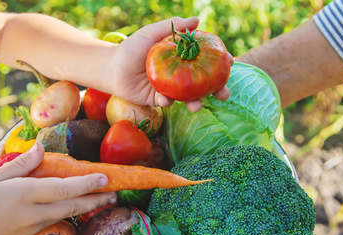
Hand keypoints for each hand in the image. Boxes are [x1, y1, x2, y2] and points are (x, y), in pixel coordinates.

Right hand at [0, 143, 116, 234]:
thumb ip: (22, 163)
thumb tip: (42, 145)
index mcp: (24, 194)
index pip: (62, 189)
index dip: (86, 184)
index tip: (104, 177)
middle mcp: (34, 212)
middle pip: (73, 205)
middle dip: (97, 198)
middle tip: (116, 191)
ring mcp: (37, 225)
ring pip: (69, 214)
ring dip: (90, 206)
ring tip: (109, 199)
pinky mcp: (36, 233)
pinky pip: (60, 220)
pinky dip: (75, 212)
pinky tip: (83, 206)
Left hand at [110, 16, 232, 112]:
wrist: (112, 67)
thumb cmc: (132, 47)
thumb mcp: (153, 33)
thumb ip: (175, 26)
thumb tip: (197, 20)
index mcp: (182, 57)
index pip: (206, 59)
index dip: (220, 62)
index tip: (231, 62)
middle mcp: (180, 74)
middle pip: (204, 82)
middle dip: (217, 89)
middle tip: (224, 93)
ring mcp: (171, 88)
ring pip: (189, 97)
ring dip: (196, 103)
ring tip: (197, 106)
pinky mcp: (158, 100)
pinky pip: (168, 103)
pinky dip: (168, 102)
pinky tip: (165, 100)